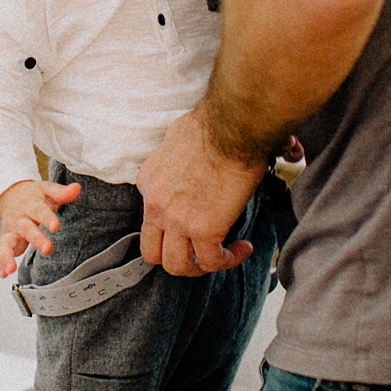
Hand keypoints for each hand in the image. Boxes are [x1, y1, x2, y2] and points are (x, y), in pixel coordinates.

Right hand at [0, 178, 81, 277]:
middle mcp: (19, 219)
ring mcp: (11, 231)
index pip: (40, 211)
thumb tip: (77, 188)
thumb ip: (61, 193)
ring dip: (7, 255)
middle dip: (36, 239)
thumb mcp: (47, 190)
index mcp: (31, 205)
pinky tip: (3, 273)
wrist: (10, 195)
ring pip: (7, 243)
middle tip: (48, 249)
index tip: (56, 226)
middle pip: (26, 228)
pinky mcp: (6, 242)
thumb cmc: (34, 196)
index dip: (47, 218)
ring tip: (11, 268)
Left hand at [137, 112, 264, 276]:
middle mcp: (155, 203)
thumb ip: (175, 155)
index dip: (173, 226)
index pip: (150, 218)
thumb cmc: (214, 124)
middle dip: (176, 258)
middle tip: (200, 253)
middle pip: (152, 251)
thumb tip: (189, 160)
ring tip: (221, 256)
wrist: (232, 126)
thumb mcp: (177, 139)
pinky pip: (211, 261)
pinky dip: (228, 261)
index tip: (196, 223)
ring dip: (200, 266)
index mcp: (148, 181)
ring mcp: (176, 219)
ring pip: (176, 265)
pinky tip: (243, 248)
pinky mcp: (203, 229)